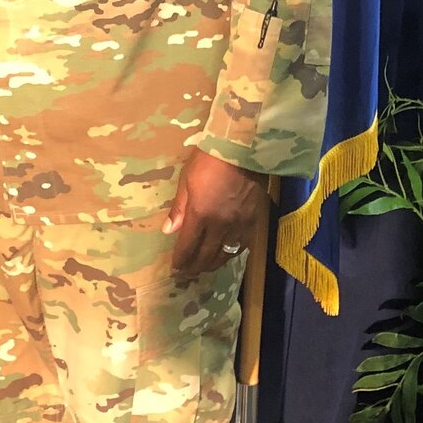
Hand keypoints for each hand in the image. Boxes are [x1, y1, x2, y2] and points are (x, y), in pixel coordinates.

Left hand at [162, 149, 269, 275]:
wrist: (243, 150)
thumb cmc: (209, 160)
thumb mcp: (187, 181)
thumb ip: (179, 209)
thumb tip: (169, 231)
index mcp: (200, 214)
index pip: (188, 246)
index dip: (181, 260)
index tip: (175, 268)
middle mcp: (220, 225)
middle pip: (206, 255)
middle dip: (195, 266)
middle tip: (188, 272)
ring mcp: (238, 225)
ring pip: (225, 254)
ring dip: (212, 263)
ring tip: (204, 267)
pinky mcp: (253, 221)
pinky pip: (241, 246)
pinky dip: (231, 254)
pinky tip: (225, 255)